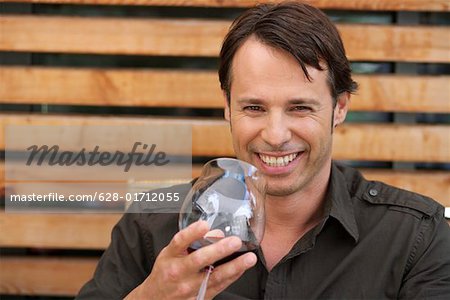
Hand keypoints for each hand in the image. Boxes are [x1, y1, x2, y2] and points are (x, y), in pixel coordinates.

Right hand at [125, 220, 257, 299]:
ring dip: (234, 267)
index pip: (180, 241)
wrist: (155, 299)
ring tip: (249, 258)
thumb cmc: (166, 271)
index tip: (204, 224)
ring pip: (214, 277)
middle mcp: (179, 272)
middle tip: (235, 242)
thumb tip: (215, 233)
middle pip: (199, 260)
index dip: (192, 232)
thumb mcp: (171, 253)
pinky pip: (219, 286)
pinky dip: (232, 277)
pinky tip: (242, 269)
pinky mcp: (200, 297)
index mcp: (170, 256)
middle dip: (219, 250)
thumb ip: (190, 241)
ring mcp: (190, 287)